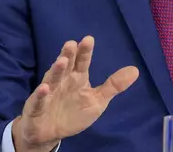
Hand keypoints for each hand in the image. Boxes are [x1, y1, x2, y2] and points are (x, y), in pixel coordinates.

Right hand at [12, 36, 138, 151]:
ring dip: (56, 70)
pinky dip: (41, 95)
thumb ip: (113, 86)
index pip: (82, 62)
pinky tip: (44, 88)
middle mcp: (62, 81)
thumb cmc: (73, 112)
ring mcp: (48, 93)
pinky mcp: (37, 107)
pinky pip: (39, 100)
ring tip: (62, 61)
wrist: (49, 132)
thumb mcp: (97, 100)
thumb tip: (135, 70)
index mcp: (77, 78)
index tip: (89, 39)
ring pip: (52, 79)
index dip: (85, 52)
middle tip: (72, 43)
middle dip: (68, 55)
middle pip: (65, 66)